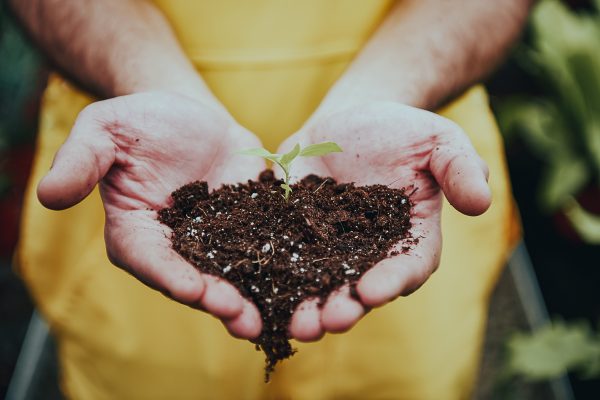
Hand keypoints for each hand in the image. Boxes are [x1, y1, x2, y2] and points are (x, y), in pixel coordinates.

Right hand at [37, 92, 264, 338]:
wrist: (190, 114)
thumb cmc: (142, 120)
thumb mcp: (105, 129)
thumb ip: (82, 160)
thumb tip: (47, 195)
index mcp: (136, 232)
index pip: (149, 260)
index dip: (170, 276)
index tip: (193, 290)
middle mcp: (176, 247)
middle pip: (194, 279)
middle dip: (217, 299)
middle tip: (241, 316)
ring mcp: (216, 241)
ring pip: (231, 275)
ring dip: (250, 297)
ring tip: (268, 318)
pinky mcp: (248, 228)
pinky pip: (263, 249)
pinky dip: (278, 267)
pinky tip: (298, 283)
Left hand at [278, 101, 490, 340]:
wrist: (352, 119)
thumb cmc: (402, 131)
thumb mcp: (438, 140)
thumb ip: (460, 168)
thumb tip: (482, 203)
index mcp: (409, 238)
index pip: (407, 266)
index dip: (392, 281)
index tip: (374, 292)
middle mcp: (369, 254)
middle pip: (358, 288)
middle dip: (344, 307)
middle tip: (327, 322)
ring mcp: (328, 248)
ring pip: (317, 283)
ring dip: (305, 306)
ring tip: (293, 323)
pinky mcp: (294, 234)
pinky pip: (281, 256)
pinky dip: (270, 274)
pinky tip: (256, 289)